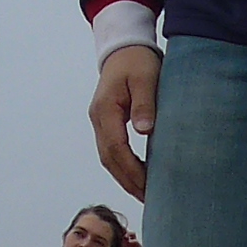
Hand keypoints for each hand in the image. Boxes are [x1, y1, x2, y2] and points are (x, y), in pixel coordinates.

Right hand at [89, 45, 158, 200]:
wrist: (124, 47)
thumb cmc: (137, 61)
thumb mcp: (146, 78)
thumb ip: (145, 104)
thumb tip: (144, 130)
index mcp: (105, 109)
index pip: (117, 149)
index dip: (132, 170)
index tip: (149, 185)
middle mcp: (98, 118)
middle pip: (109, 158)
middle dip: (128, 181)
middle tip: (149, 198)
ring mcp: (99, 120)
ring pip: (107, 157)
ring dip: (124, 177)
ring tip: (144, 193)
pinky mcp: (105, 121)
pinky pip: (111, 150)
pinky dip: (122, 166)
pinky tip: (138, 174)